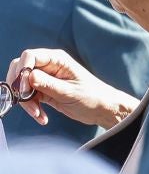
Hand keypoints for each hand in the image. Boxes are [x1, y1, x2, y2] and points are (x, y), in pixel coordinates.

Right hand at [5, 48, 135, 127]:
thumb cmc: (93, 97)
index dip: (22, 70)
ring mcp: (44, 79)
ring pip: (22, 85)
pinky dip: (31, 107)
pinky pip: (28, 97)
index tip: (24, 88)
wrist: (103, 110)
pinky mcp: (43, 91)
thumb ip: (48, 84)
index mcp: (57, 59)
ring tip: (38, 114)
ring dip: (25, 101)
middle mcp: (49, 66)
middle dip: (20, 87)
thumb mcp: (70, 92)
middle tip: (26, 102)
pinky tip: (42, 117)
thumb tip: (29, 76)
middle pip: (20, 69)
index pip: (29, 56)